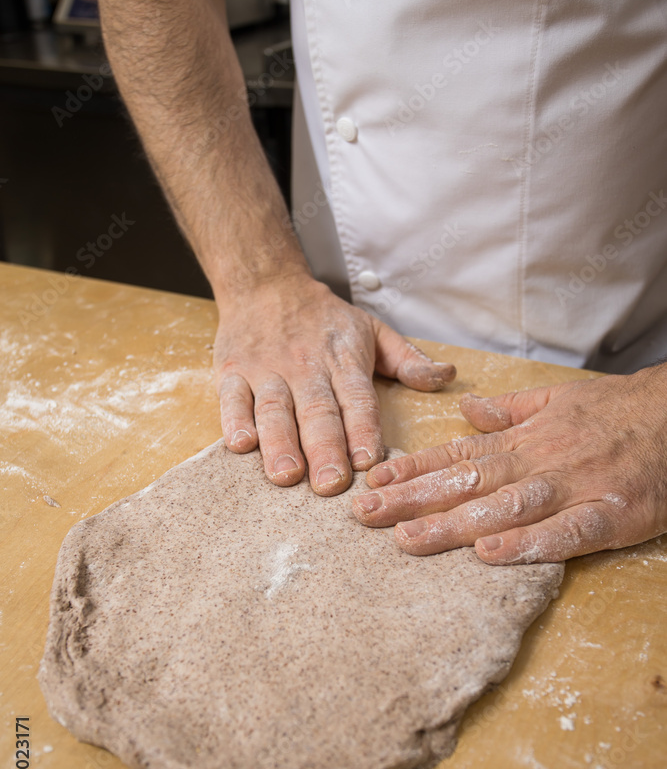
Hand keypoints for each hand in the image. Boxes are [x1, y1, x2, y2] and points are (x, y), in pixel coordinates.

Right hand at [214, 276, 455, 494]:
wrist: (265, 283)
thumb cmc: (323, 318)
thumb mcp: (372, 330)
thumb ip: (408, 359)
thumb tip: (448, 377)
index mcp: (344, 362)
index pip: (357, 399)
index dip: (363, 430)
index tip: (367, 462)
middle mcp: (306, 368)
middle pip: (317, 411)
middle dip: (325, 449)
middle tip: (330, 485)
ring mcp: (266, 370)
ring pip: (275, 409)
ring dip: (280, 443)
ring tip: (287, 475)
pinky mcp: (232, 372)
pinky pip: (233, 398)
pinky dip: (234, 420)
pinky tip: (241, 445)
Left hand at [352, 365, 666, 562]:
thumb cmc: (617, 412)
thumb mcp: (559, 400)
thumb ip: (511, 411)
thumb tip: (465, 411)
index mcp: (527, 437)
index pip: (459, 454)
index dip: (414, 470)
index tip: (373, 484)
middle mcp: (541, 461)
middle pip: (469, 481)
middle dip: (414, 499)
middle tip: (366, 516)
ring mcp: (575, 487)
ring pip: (505, 507)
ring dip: (455, 523)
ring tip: (408, 539)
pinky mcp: (610, 514)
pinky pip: (565, 532)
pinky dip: (529, 543)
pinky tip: (491, 555)